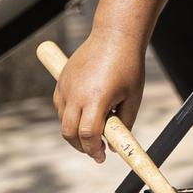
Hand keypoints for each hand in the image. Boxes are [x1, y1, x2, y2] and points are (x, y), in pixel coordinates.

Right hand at [53, 31, 146, 162]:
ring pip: (63, 121)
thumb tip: (114, 145)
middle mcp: (76, 95)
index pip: (88, 135)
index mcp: (96, 99)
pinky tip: (85, 114)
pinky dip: (69, 116)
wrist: (114, 36)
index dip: (94, 150)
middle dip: (81, 147)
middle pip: (70, 133)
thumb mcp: (133, 97)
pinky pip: (60, 107)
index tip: (101, 157)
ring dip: (75, 131)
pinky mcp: (61, 81)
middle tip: (95, 151)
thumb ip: (124, 123)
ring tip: (95, 130)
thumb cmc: (128, 66)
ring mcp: (65, 87)